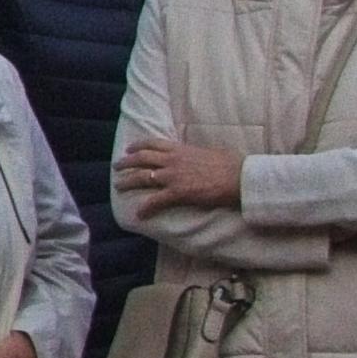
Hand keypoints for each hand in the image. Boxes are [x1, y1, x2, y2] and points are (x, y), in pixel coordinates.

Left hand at [120, 137, 245, 217]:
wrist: (239, 176)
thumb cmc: (230, 164)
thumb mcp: (209, 152)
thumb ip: (195, 155)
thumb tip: (196, 157)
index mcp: (180, 149)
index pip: (153, 143)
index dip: (138, 145)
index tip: (129, 148)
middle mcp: (172, 160)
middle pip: (141, 159)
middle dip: (126, 163)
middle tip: (117, 167)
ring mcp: (173, 176)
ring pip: (142, 177)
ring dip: (127, 182)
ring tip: (118, 186)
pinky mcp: (178, 193)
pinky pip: (155, 201)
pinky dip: (145, 208)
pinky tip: (139, 214)